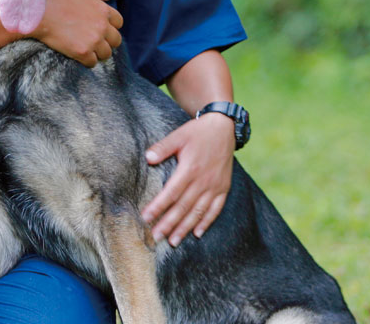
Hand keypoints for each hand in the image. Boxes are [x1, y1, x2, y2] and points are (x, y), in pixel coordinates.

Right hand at [31, 0, 122, 67]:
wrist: (37, 12)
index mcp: (103, 9)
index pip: (119, 22)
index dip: (111, 26)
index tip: (101, 28)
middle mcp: (102, 26)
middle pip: (116, 40)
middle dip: (107, 41)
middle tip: (95, 41)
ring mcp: (93, 40)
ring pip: (106, 54)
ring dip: (98, 53)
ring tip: (87, 50)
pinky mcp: (82, 52)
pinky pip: (92, 63)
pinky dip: (87, 61)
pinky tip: (79, 56)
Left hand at [140, 113, 234, 245]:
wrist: (224, 128)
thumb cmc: (198, 132)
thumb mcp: (178, 135)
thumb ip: (163, 147)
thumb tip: (148, 158)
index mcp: (190, 168)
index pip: (171, 193)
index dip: (158, 207)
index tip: (145, 218)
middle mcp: (203, 181)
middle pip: (183, 207)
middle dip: (168, 224)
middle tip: (155, 237)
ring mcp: (215, 186)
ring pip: (198, 212)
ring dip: (185, 228)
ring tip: (173, 241)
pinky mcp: (224, 188)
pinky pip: (215, 209)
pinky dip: (207, 222)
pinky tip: (197, 233)